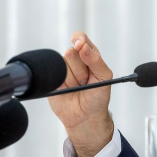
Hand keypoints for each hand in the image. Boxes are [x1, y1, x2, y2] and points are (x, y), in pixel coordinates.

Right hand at [49, 31, 113, 156]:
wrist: (86, 117)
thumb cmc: (98, 97)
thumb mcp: (104, 77)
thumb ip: (96, 61)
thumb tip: (84, 47)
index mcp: (89, 55)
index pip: (81, 39)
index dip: (79, 40)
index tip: (80, 45)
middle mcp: (75, 61)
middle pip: (71, 52)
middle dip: (80, 68)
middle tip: (86, 80)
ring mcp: (62, 70)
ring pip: (62, 65)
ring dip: (72, 79)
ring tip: (77, 87)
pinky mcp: (52, 80)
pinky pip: (52, 75)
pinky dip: (61, 83)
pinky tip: (67, 90)